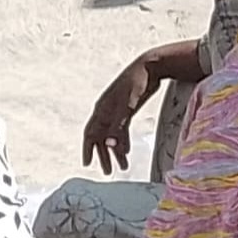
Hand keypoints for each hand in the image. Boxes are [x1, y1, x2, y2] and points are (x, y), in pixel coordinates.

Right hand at [82, 56, 158, 172]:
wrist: (149, 66)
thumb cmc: (136, 82)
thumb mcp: (128, 105)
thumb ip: (118, 126)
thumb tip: (110, 145)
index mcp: (102, 109)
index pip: (91, 133)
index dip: (88, 149)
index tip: (88, 164)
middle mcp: (107, 111)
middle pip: (101, 137)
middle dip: (103, 155)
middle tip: (108, 171)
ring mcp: (117, 111)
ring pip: (112, 135)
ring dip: (115, 150)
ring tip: (122, 166)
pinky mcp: (127, 110)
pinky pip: (121, 130)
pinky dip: (123, 141)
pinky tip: (127, 150)